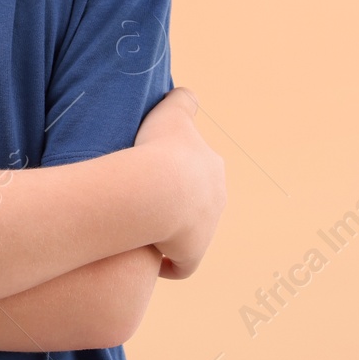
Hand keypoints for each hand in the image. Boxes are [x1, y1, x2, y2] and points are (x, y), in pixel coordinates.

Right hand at [133, 86, 226, 279]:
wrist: (157, 189)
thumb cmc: (160, 148)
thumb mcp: (172, 113)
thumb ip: (182, 100)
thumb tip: (187, 94)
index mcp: (213, 168)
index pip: (199, 172)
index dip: (178, 173)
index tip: (155, 174)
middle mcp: (216, 199)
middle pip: (198, 204)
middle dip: (179, 204)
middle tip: (145, 201)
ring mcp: (206, 230)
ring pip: (190, 234)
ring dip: (171, 233)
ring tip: (142, 229)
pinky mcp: (191, 254)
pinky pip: (181, 265)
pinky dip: (169, 264)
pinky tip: (151, 260)